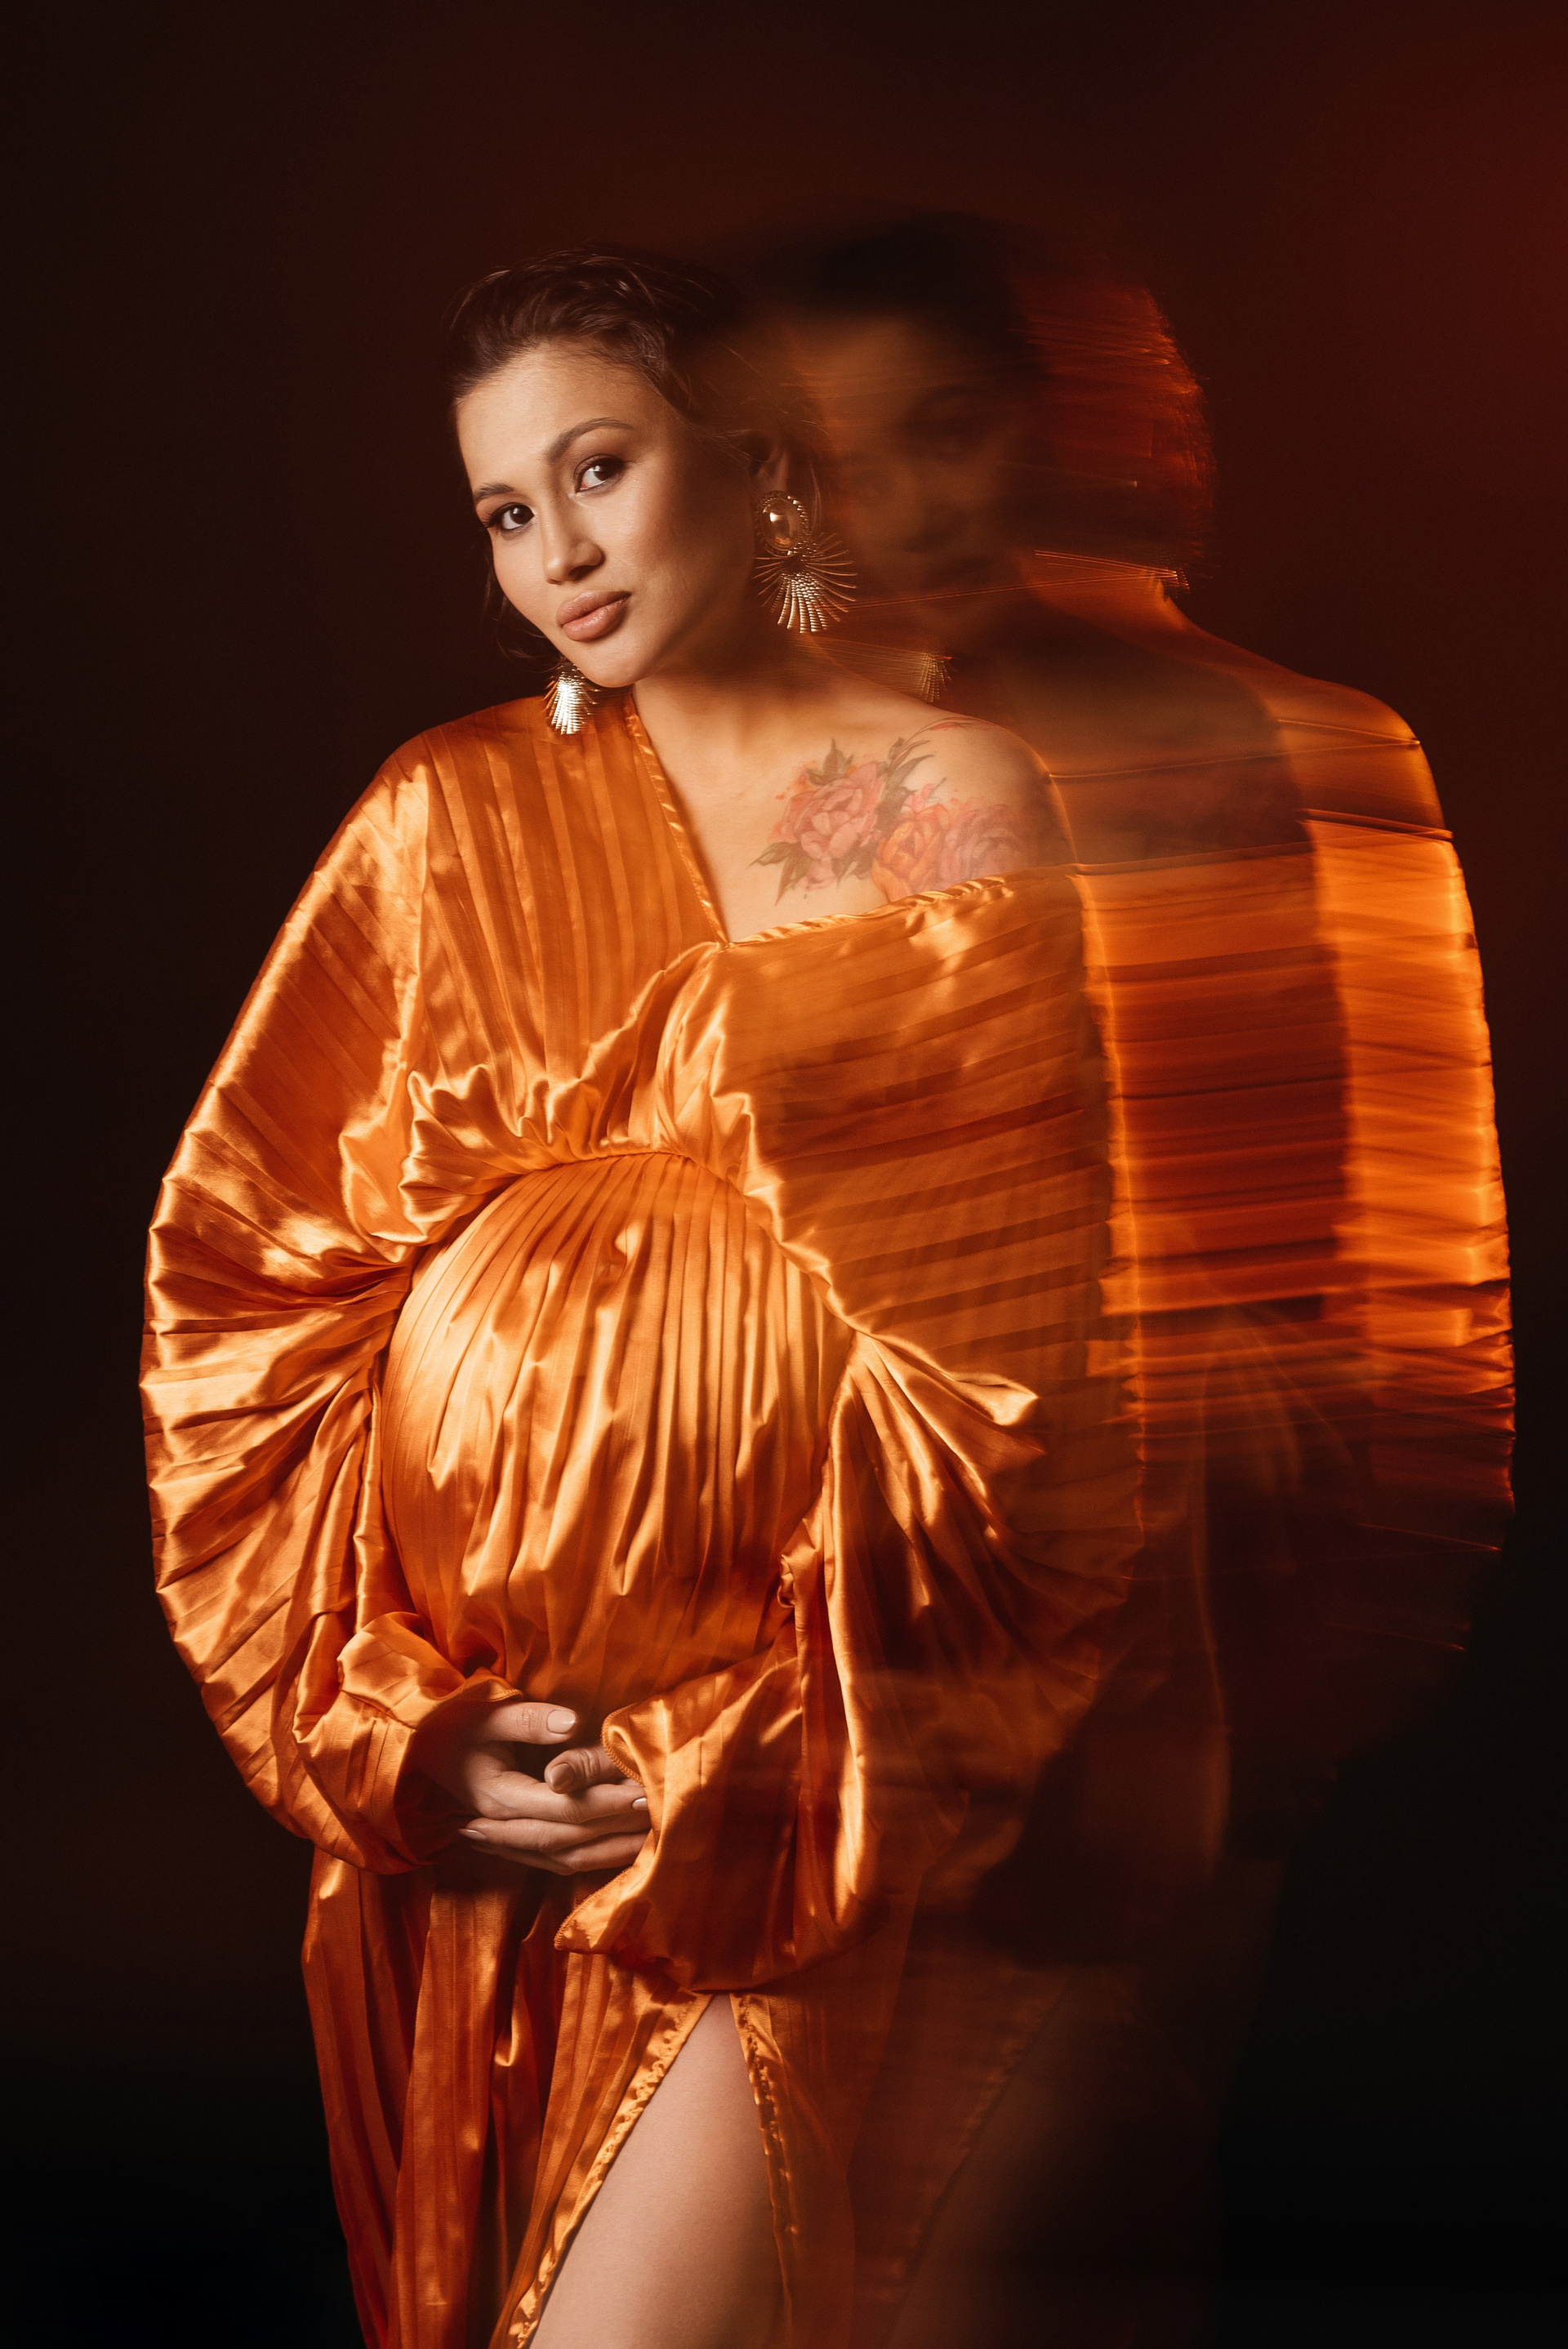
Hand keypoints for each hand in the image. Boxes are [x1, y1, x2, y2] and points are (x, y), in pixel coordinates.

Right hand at [418, 1698, 649, 1876]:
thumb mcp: (487, 1714)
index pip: (562, 1806)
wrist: (418, 1751)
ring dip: (608, 1852)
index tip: (643, 1789)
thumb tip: (572, 1723)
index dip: (604, 1801)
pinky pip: (556, 1862)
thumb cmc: (454, 1725)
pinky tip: (618, 1855)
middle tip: (660, 1814)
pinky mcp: (513, 1841)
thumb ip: (529, 1720)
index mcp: (499, 1795)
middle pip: (569, 1838)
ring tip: (652, 1840)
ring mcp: (507, 1838)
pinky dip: (590, 1861)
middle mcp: (504, 1825)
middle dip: (616, 1828)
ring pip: (565, 1858)